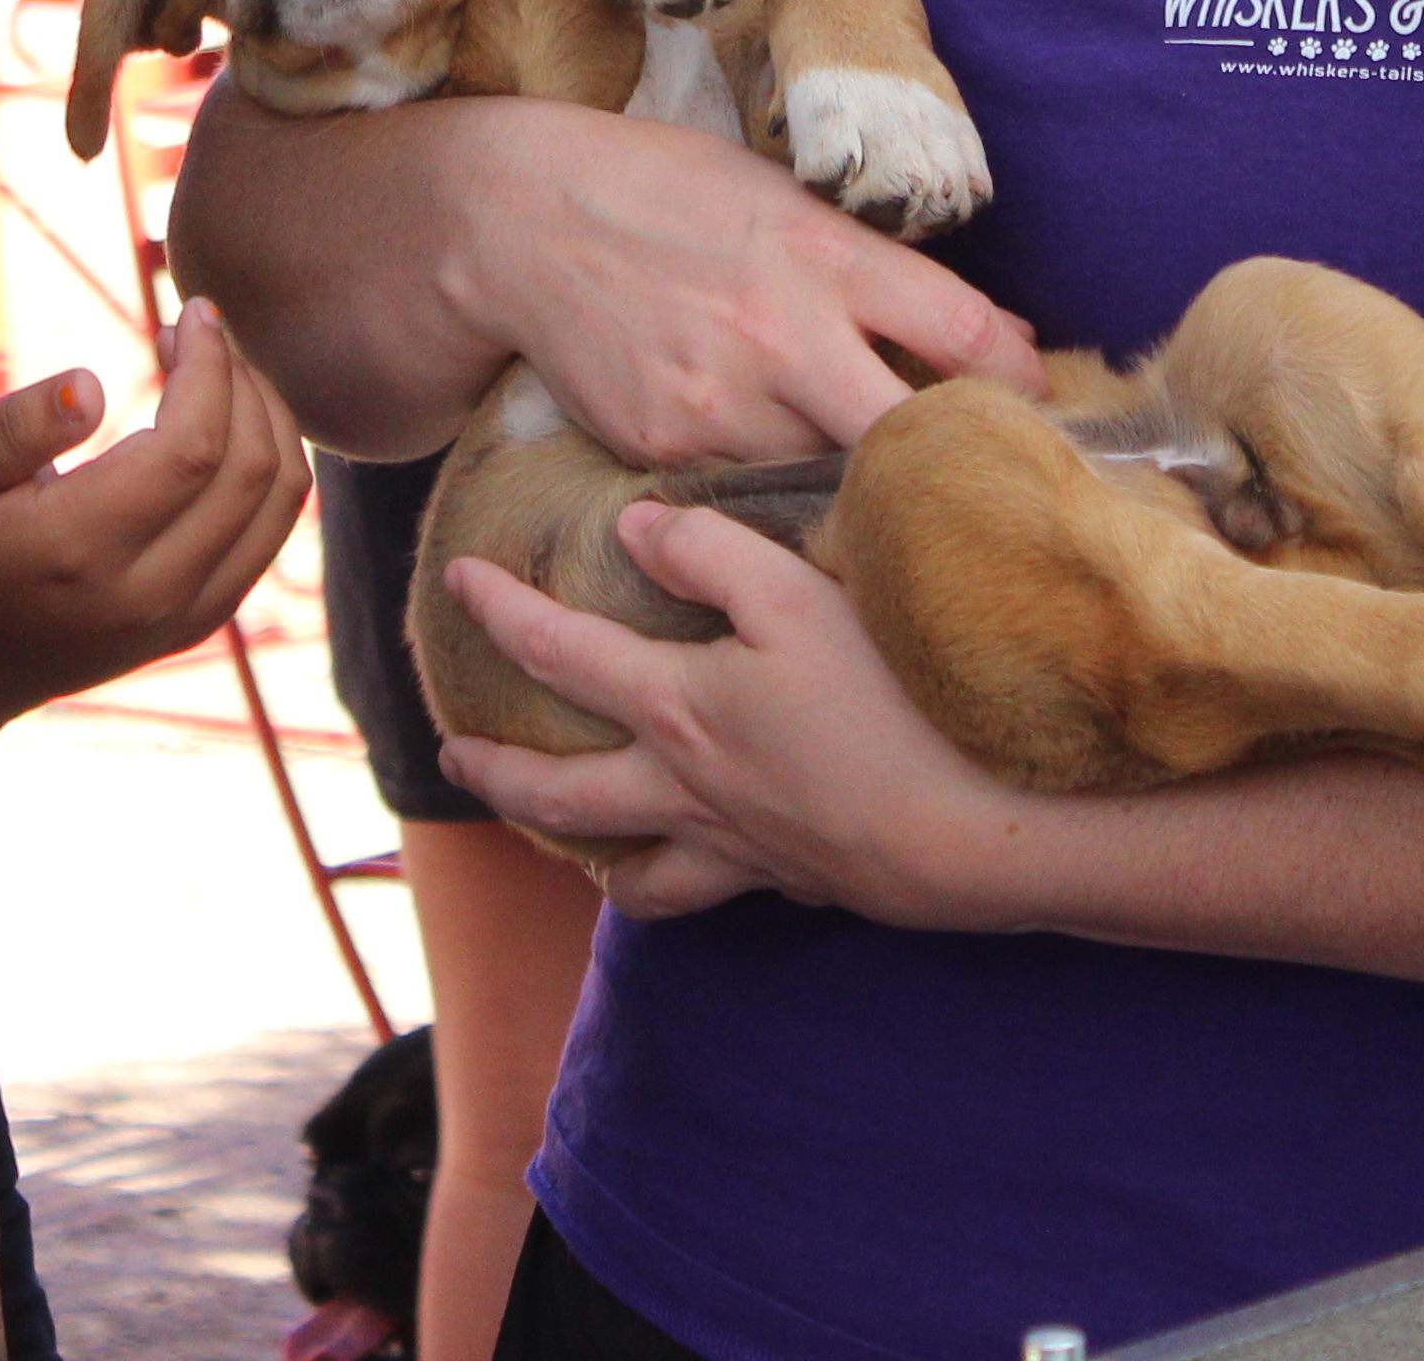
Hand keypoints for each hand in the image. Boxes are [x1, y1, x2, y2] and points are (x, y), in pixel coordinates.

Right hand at [0, 306, 310, 718]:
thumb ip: (9, 428)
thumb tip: (90, 385)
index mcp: (76, 550)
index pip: (192, 447)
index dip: (209, 364)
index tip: (190, 310)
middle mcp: (143, 595)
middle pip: (252, 469)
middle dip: (243, 376)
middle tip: (199, 326)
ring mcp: (180, 618)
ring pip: (279, 501)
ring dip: (268, 413)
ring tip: (217, 364)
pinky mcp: (199, 622)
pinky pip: (272, 531)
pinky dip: (271, 460)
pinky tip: (228, 417)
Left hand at [434, 503, 1031, 925]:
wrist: (969, 832)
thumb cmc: (884, 701)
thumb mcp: (794, 595)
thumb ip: (709, 554)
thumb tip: (634, 528)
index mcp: (678, 711)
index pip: (559, 653)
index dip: (500, 611)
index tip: (455, 580)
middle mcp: (689, 793)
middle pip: (561, 794)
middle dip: (499, 774)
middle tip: (455, 760)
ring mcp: (741, 851)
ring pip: (637, 876)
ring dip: (591, 857)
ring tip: (576, 845)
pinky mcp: (800, 881)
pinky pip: (720, 895)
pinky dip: (696, 883)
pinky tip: (712, 862)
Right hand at [453, 115, 1040, 462]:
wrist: (519, 220)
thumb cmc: (665, 192)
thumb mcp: (782, 195)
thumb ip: (879, 267)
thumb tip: (988, 333)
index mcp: (823, 253)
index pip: (962, 331)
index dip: (1021, 380)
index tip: (1043, 404)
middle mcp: (783, 333)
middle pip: (913, 436)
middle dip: (956, 464)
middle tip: (987, 483)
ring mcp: (722, 402)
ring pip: (834, 477)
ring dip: (864, 484)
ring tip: (885, 485)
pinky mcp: (667, 449)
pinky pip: (752, 487)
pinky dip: (778, 484)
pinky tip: (777, 466)